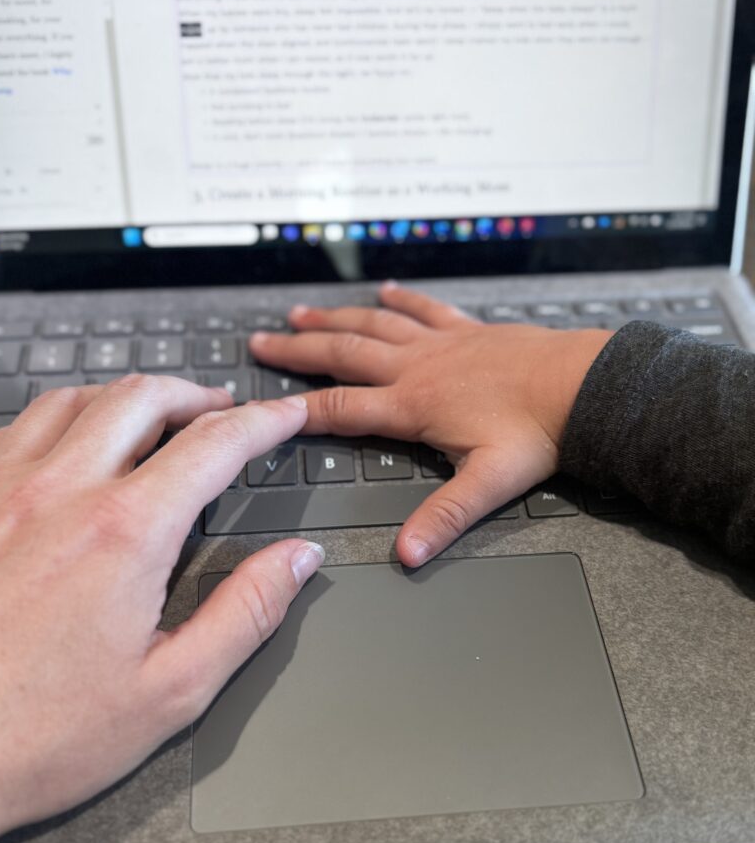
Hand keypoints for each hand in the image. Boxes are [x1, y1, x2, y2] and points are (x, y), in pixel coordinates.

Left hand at [0, 376, 323, 841]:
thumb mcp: (172, 689)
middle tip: (220, 409)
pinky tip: (65, 447)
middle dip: (193, 395)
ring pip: (71, 401)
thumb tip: (297, 560)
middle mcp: (58, 493)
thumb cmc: (39, 736)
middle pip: (140, 400)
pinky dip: (56, 422)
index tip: (284, 416)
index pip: (213, 445)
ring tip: (151, 416)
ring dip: (125, 399)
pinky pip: (11, 430)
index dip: (262, 422)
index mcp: (124, 534)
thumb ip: (247, 613)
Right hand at [250, 283, 612, 565]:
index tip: (260, 406)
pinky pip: (424, 308)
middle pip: (343, 354)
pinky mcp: (467, 330)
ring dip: (334, 318)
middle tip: (261, 343)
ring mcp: (441, 343)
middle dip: (298, 350)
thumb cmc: (539, 433)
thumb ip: (444, 517)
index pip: (339, 409)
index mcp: (414, 406)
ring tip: (300, 313)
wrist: (582, 386)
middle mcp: (418, 368)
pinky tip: (385, 289)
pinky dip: (401, 298)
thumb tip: (408, 554)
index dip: (295, 409)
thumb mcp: (487, 484)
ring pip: (374, 324)